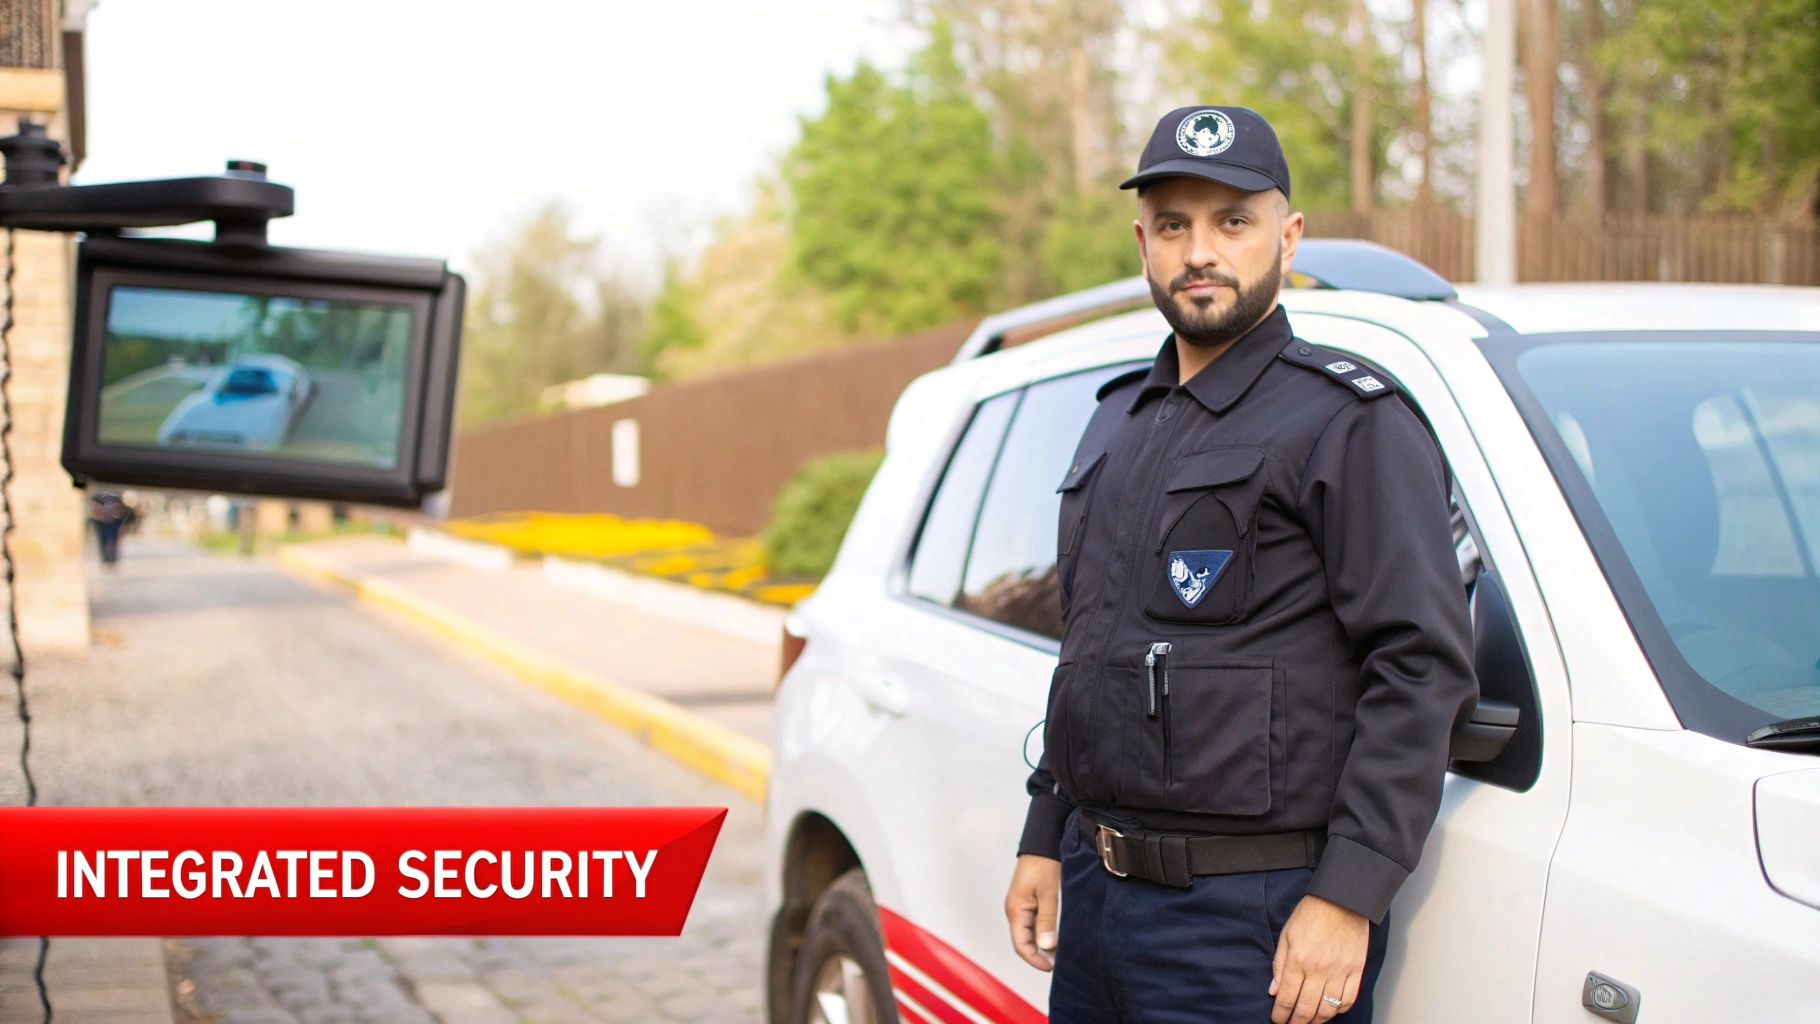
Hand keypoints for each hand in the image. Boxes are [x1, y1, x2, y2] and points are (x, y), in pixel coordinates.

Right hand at [1003, 854, 1060, 970]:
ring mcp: (1020, 906)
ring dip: (1042, 944)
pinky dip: (1043, 933)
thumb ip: (1047, 920)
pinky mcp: (1027, 901)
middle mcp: (1014, 910)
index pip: (1021, 944)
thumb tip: (1046, 946)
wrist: (1043, 842)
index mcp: (1015, 910)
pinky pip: (1032, 924)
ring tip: (1061, 951)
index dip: (1035, 959)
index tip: (1052, 967)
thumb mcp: (1048, 893)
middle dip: (1040, 954)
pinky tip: (1056, 936)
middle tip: (1060, 961)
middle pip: (1023, 941)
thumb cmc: (1044, 864)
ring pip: (1029, 934)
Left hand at [1269, 894, 1367, 1022]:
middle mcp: (1319, 970)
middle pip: (1307, 1009)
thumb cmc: (1311, 914)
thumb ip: (1279, 965)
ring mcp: (1340, 972)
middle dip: (1297, 1023)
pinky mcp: (1356, 970)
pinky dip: (1340, 1010)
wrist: (1342, 899)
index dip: (1280, 1014)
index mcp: (1298, 960)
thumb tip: (1274, 990)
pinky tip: (1331, 1010)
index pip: (1287, 998)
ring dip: (1317, 1020)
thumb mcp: (1287, 935)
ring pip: (1328, 1009)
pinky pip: (1349, 999)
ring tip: (1310, 1021)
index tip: (1277, 1020)